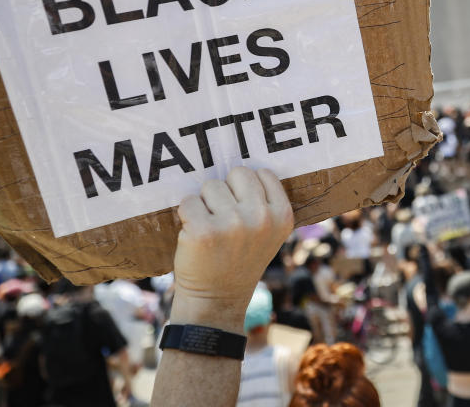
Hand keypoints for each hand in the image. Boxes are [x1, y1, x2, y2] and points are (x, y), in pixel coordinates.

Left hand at [170, 167, 293, 331]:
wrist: (216, 300)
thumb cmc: (239, 260)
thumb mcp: (268, 233)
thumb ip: (264, 203)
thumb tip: (243, 168)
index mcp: (283, 215)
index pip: (262, 173)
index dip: (247, 189)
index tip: (243, 210)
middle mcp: (262, 218)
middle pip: (238, 173)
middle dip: (227, 191)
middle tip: (224, 219)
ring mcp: (233, 224)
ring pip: (210, 185)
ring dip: (205, 203)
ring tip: (211, 229)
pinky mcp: (203, 230)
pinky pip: (188, 201)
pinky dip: (186, 215)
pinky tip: (195, 235)